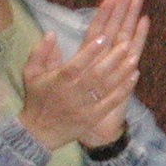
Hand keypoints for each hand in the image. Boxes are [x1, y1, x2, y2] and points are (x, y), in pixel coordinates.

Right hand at [19, 0, 147, 151]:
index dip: (89, 52)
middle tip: (126, 43)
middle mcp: (72, 93)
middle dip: (112, 59)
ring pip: (106, 87)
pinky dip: (124, 89)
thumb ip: (40, 52)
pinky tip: (134, 76)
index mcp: (57, 81)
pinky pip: (112, 102)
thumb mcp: (30, 73)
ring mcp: (85, 106)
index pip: (75, 65)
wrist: (40, 132)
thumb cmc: (37, 98)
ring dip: (122, 72)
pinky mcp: (94, 117)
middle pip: (95, 75)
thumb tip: (52, 33)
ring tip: (134, 56)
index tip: (102, 37)